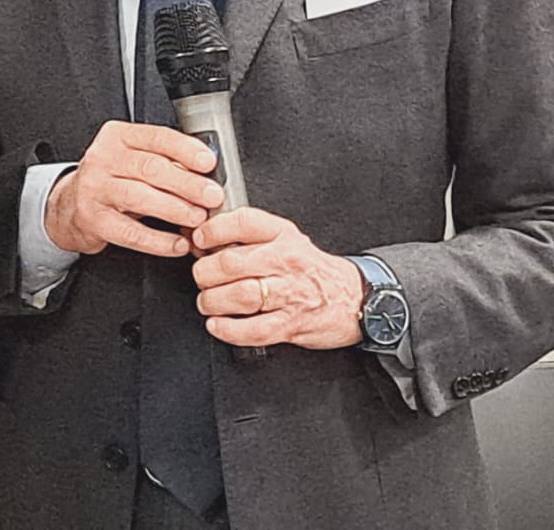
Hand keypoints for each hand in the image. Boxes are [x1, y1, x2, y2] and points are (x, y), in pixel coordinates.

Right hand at [43, 121, 224, 257]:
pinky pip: (130, 232)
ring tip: (198, 218)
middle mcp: (103, 158)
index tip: (209, 163)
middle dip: (187, 183)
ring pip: (139, 197)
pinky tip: (177, 243)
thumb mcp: (134, 159)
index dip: (186, 150)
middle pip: (151, 168)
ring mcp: (94, 189)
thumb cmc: (113, 179)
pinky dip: (158, 240)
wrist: (70, 204)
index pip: (156, 137)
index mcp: (118, 137)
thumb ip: (166, 160)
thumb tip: (208, 174)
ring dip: (174, 209)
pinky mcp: (92, 219)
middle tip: (212, 196)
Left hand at [190, 208, 364, 348]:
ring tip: (209, 302)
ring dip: (212, 301)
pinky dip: (228, 329)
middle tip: (203, 278)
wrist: (355, 298)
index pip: (242, 222)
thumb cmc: (310, 269)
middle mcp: (285, 261)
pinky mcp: (291, 324)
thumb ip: (245, 237)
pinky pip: (253, 330)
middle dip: (204, 273)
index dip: (212, 230)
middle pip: (230, 263)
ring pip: (238, 296)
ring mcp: (289, 294)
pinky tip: (218, 324)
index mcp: (282, 235)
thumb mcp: (284, 240)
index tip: (198, 239)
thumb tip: (199, 237)